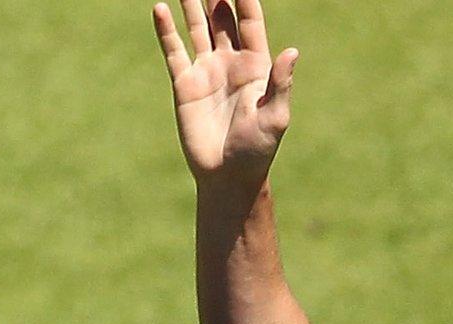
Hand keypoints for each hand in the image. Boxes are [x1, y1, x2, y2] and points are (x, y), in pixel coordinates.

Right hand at [154, 0, 296, 186]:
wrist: (227, 177)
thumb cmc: (257, 150)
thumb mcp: (276, 117)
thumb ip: (281, 83)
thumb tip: (292, 51)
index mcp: (256, 65)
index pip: (251, 21)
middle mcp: (230, 61)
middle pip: (222, 17)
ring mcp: (206, 71)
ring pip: (197, 27)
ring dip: (191, 3)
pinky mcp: (184, 85)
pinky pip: (174, 51)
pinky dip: (166, 30)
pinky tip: (160, 8)